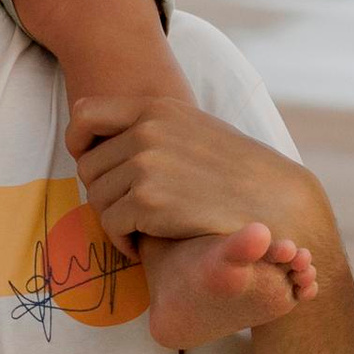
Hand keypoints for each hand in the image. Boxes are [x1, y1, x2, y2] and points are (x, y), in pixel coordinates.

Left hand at [68, 94, 326, 265]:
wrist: (274, 202)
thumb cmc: (236, 171)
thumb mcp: (193, 128)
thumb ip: (152, 125)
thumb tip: (97, 129)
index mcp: (156, 108)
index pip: (84, 115)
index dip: (78, 143)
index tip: (90, 163)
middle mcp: (146, 130)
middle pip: (88, 167)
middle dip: (103, 192)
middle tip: (128, 210)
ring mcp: (146, 164)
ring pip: (96, 198)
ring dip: (114, 219)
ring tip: (138, 229)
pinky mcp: (149, 201)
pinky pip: (111, 225)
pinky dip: (122, 241)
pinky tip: (141, 245)